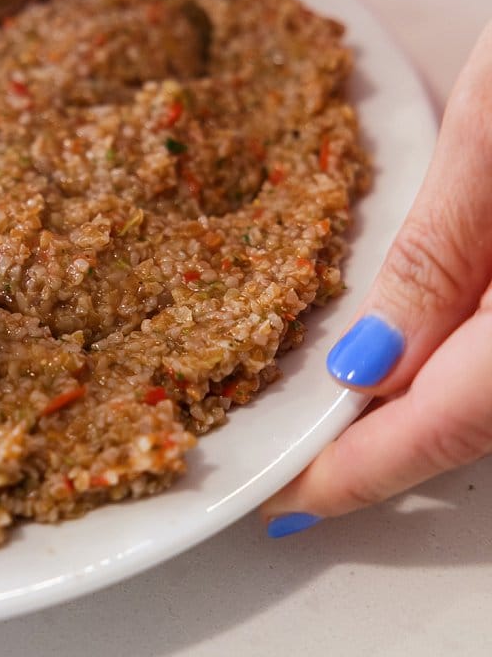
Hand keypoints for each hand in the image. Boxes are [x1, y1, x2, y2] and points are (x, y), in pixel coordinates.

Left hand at [263, 20, 491, 536]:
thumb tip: (366, 364)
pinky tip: (426, 352)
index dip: (358, 474)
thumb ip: (443, 252)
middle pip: (482, 423)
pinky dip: (473, 368)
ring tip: (339, 417)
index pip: (448, 422)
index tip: (284, 504)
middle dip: (386, 450)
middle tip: (299, 461)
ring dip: (429, 414)